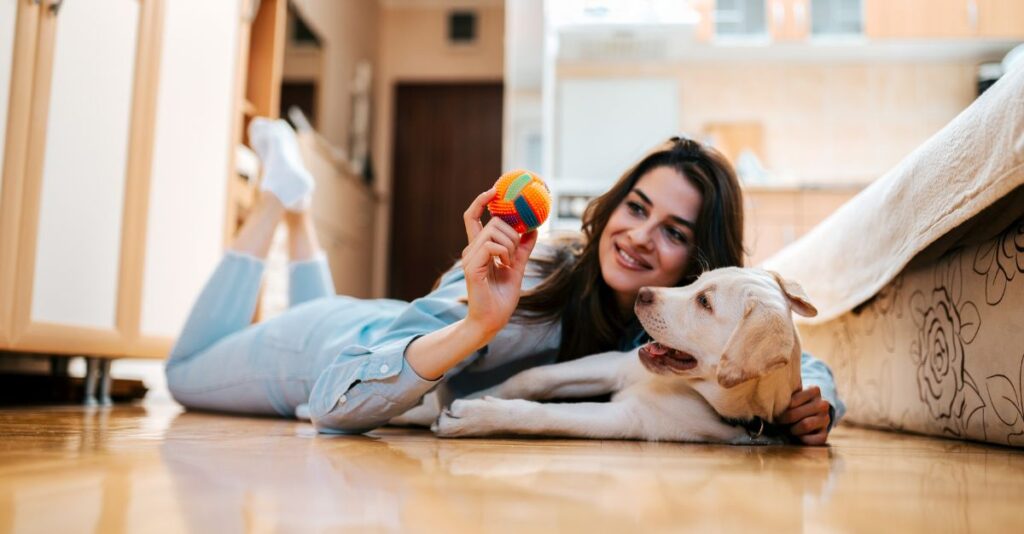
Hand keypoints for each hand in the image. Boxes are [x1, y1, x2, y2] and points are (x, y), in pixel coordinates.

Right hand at [461, 188, 537, 335]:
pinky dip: (504, 253)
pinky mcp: (472, 267)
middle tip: (514, 252)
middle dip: (512, 232)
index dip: (481, 201)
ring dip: (510, 245)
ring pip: (495, 232)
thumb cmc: (501, 298)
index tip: (494, 190)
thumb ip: (523, 248)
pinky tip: (504, 266)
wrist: (492, 321)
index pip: (473, 217)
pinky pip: (492, 246)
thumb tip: (534, 229)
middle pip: (493, 222)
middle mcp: (470, 250)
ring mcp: (470, 258)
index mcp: (478, 248)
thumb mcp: (517, 267)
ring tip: (509, 263)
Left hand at [778, 386, 831, 445]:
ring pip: (805, 425)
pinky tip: (798, 436)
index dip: (781, 408)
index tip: (775, 410)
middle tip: (777, 421)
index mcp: (815, 391)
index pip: (793, 400)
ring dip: (793, 429)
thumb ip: (785, 397)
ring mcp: (825, 419)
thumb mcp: (791, 397)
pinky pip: (813, 439)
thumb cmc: (795, 405)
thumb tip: (769, 402)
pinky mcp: (825, 434)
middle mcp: (823, 405)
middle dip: (784, 419)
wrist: (808, 416)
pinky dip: (803, 439)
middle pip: (796, 414)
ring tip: (788, 428)